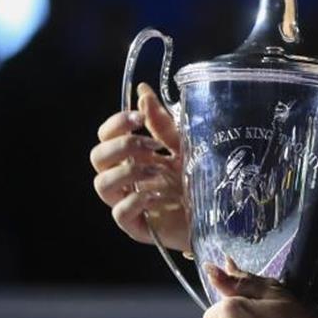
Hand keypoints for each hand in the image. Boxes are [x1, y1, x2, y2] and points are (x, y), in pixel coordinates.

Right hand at [89, 82, 188, 251]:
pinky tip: (158, 195)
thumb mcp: (184, 147)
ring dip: (127, 172)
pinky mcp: (138, 227)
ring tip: (156, 171)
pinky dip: (136, 201)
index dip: (116, 124)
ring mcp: (129, 203)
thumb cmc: (199, 181)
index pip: (106, 137)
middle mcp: (126, 179)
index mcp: (133, 156)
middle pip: (97, 157)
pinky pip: (120, 213)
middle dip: (121, 146)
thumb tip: (143, 91)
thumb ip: (163, 124)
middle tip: (151, 145)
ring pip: (101, 184)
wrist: (220, 216)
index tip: (139, 118)